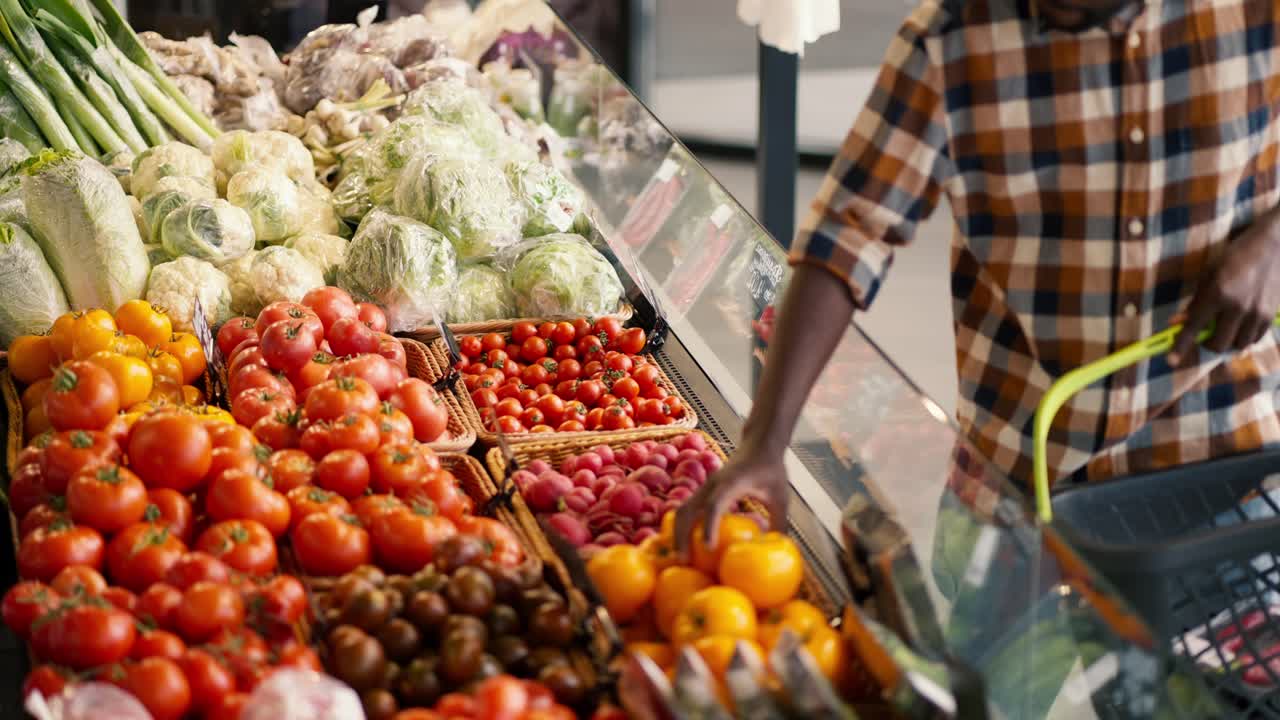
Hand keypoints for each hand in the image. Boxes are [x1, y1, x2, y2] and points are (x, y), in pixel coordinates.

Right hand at [673, 451, 788, 554]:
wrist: (759, 444)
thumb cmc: (771, 468)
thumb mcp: (781, 496)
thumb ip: (780, 523)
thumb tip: (778, 551)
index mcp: (732, 482)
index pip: (715, 505)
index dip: (710, 526)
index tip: (708, 548)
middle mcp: (713, 484)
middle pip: (687, 509)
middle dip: (681, 535)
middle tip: (683, 561)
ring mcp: (705, 487)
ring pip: (682, 509)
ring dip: (678, 532)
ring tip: (681, 557)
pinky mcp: (704, 491)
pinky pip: (687, 509)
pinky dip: (683, 527)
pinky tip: (687, 546)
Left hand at [1170, 210, 1279, 364]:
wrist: (1274, 246)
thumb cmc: (1236, 256)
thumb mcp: (1209, 274)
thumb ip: (1195, 301)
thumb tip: (1176, 323)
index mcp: (1217, 294)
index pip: (1194, 326)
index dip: (1181, 346)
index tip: (1170, 361)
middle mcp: (1237, 307)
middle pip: (1218, 344)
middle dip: (1208, 344)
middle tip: (1206, 334)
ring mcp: (1256, 312)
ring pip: (1238, 345)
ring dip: (1228, 342)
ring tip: (1225, 329)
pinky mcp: (1271, 314)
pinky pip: (1254, 339)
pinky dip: (1244, 338)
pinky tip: (1240, 326)